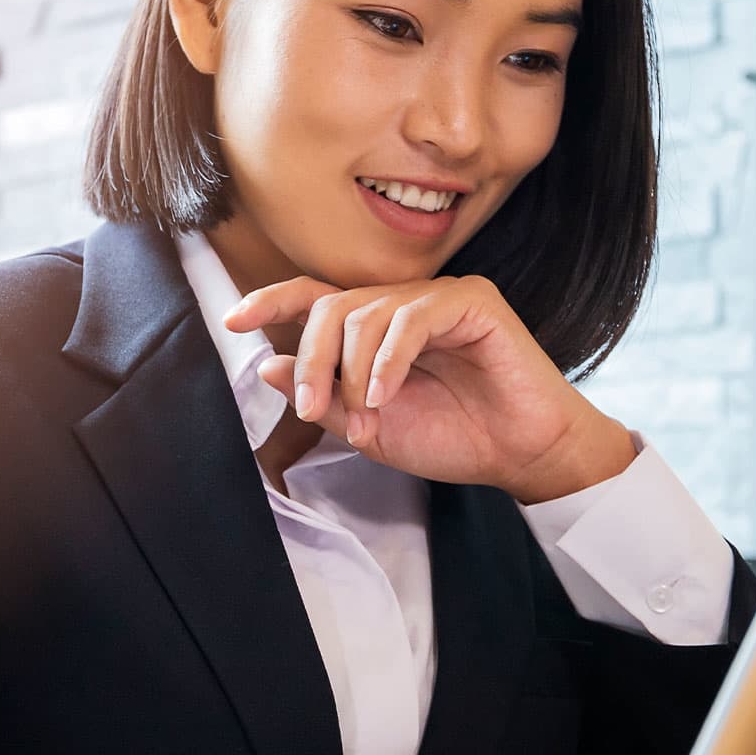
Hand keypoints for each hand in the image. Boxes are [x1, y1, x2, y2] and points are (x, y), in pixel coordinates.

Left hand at [223, 272, 636, 502]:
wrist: (521, 456)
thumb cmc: (457, 439)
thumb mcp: (373, 428)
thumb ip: (326, 397)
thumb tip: (270, 366)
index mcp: (380, 329)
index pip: (319, 299)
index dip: (273, 301)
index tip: (234, 322)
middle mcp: (406, 305)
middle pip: (334, 306)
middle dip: (315, 359)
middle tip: (316, 409)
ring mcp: (440, 298)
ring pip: (367, 312)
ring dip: (353, 370)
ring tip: (368, 416)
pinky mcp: (473, 302)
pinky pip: (411, 317)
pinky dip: (389, 359)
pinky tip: (386, 395)